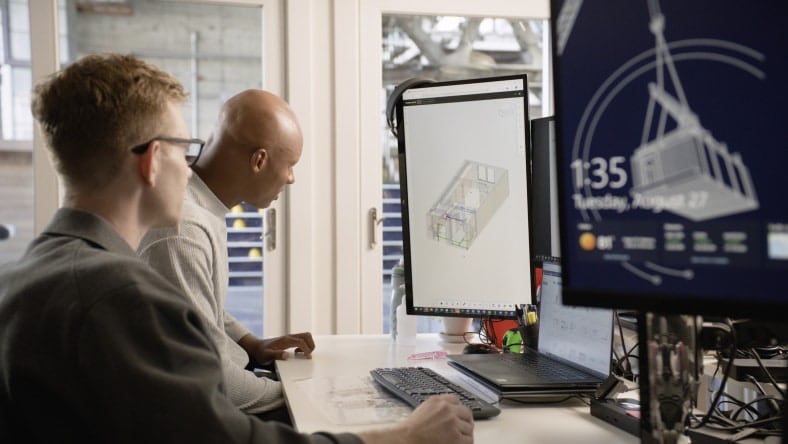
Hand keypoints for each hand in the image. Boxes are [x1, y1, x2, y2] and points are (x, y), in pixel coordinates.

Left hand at [240, 332, 315, 364]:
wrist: (256, 348)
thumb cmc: (261, 353)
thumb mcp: (266, 356)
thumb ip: (276, 355)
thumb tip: (286, 355)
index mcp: (285, 340)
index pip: (301, 342)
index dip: (306, 349)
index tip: (307, 357)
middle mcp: (289, 337)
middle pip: (307, 335)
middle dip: (311, 345)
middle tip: (307, 355)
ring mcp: (290, 338)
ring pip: (305, 336)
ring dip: (308, 345)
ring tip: (302, 354)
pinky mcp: (290, 340)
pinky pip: (302, 339)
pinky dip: (304, 346)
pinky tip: (297, 353)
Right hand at [358, 395, 473, 443]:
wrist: (406, 440)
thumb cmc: (411, 429)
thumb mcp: (424, 409)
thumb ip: (437, 406)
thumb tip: (450, 408)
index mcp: (438, 401)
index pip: (456, 400)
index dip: (458, 410)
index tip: (459, 415)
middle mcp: (447, 409)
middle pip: (466, 413)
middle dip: (465, 421)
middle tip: (463, 429)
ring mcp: (452, 423)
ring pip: (469, 427)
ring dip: (465, 433)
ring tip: (459, 438)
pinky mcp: (455, 437)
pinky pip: (469, 439)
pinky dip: (465, 442)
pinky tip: (459, 443)